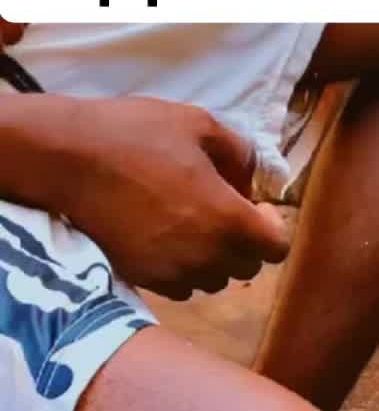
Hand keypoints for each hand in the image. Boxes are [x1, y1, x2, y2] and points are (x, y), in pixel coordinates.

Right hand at [58, 97, 289, 298]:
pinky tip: (166, 237)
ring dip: (213, 257)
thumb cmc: (135, 135)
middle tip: (221, 209)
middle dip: (244, 241)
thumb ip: (239, 152)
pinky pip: (183, 286)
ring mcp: (176, 273)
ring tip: (191, 223)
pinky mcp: (148, 280)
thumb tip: (252, 179)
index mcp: (228, 219)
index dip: (271, 227)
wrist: (69, 160)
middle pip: (248, 266)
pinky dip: (184, 268)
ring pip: (215, 279)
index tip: (254, 206)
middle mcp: (207, 256)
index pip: (277, 247)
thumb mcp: (198, 124)